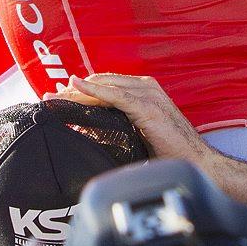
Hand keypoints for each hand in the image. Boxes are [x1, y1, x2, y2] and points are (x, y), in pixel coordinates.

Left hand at [55, 74, 200, 159]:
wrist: (197, 163)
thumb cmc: (170, 153)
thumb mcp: (137, 136)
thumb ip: (116, 129)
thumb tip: (87, 131)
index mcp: (143, 92)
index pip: (106, 85)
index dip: (81, 89)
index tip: (59, 97)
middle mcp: (145, 87)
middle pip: (101, 83)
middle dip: (73, 90)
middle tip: (50, 97)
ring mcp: (147, 94)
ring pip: (104, 87)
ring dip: (77, 91)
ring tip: (55, 97)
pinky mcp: (147, 106)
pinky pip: (114, 95)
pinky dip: (93, 89)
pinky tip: (75, 86)